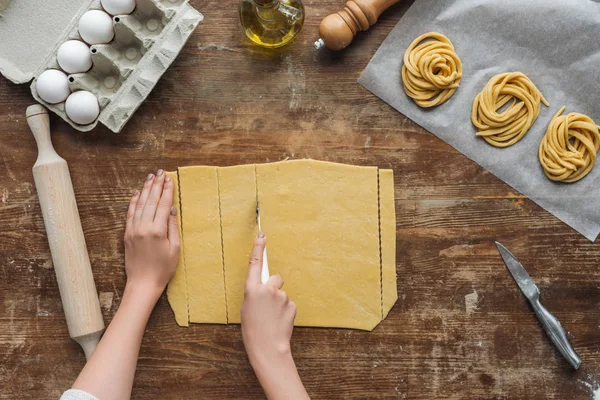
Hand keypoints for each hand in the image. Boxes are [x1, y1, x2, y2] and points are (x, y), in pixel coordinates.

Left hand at [124, 170, 179, 301]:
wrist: (143, 283)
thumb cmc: (163, 269)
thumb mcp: (174, 248)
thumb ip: (172, 226)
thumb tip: (171, 209)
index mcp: (157, 231)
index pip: (163, 204)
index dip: (167, 190)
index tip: (170, 179)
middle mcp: (143, 227)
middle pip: (151, 201)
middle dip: (156, 185)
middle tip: (160, 172)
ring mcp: (133, 230)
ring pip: (140, 204)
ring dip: (145, 189)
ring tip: (150, 178)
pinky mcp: (127, 234)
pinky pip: (130, 213)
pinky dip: (134, 202)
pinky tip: (138, 193)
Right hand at [241, 234, 309, 399]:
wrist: (267, 347)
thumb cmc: (252, 330)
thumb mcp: (246, 308)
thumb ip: (255, 293)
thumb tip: (265, 288)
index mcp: (251, 289)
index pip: (255, 263)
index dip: (258, 248)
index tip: (262, 235)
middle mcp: (267, 289)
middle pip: (275, 278)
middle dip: (274, 286)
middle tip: (269, 304)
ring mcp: (281, 296)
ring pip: (282, 293)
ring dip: (279, 302)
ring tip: (273, 317)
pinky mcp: (292, 304)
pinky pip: (289, 303)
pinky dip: (286, 310)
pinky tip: (280, 321)